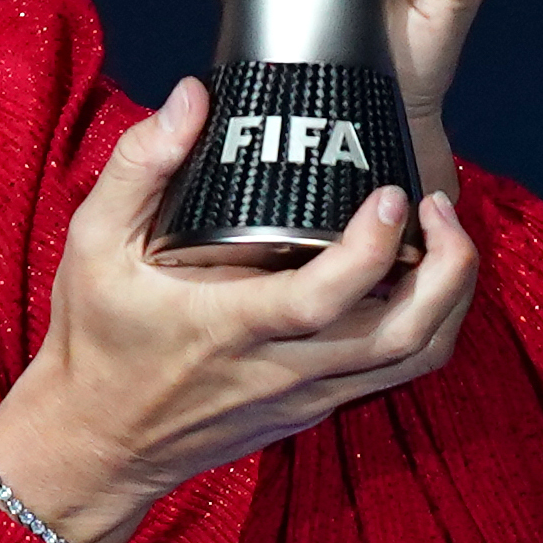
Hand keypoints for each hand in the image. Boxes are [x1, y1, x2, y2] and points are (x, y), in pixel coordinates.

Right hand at [0, 78, 480, 542]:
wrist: (96, 445)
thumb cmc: (94, 341)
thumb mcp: (93, 243)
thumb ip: (139, 165)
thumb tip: (193, 97)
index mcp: (231, 327)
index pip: (326, 296)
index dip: (374, 246)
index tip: (391, 194)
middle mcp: (282, 370)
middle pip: (404, 335)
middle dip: (447, 268)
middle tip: (437, 207)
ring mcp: (306, 397)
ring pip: (415, 360)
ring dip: (449, 299)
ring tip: (442, 238)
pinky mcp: (313, 410)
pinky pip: (393, 374)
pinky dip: (423, 326)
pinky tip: (411, 280)